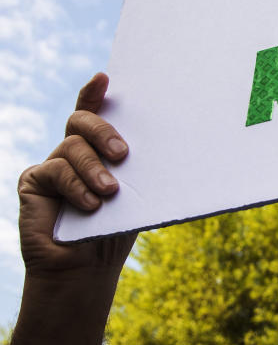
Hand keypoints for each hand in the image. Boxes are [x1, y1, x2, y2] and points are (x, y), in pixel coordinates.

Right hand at [4, 73, 135, 344]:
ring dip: (94, 169)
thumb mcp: (135, 194)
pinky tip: (90, 205)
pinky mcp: (33, 182)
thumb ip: (139, 168)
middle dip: (104, 130)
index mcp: (100, 149)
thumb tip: (176, 145)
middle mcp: (74, 151)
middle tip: (124, 154)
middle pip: (82, 120)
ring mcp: (52, 164)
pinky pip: (56, 170)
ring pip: (72, 146)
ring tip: (110, 193)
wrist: (86, 268)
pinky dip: (77, 187)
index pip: (95, 112)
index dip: (95, 92)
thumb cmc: (115, 230)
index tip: (105, 77)